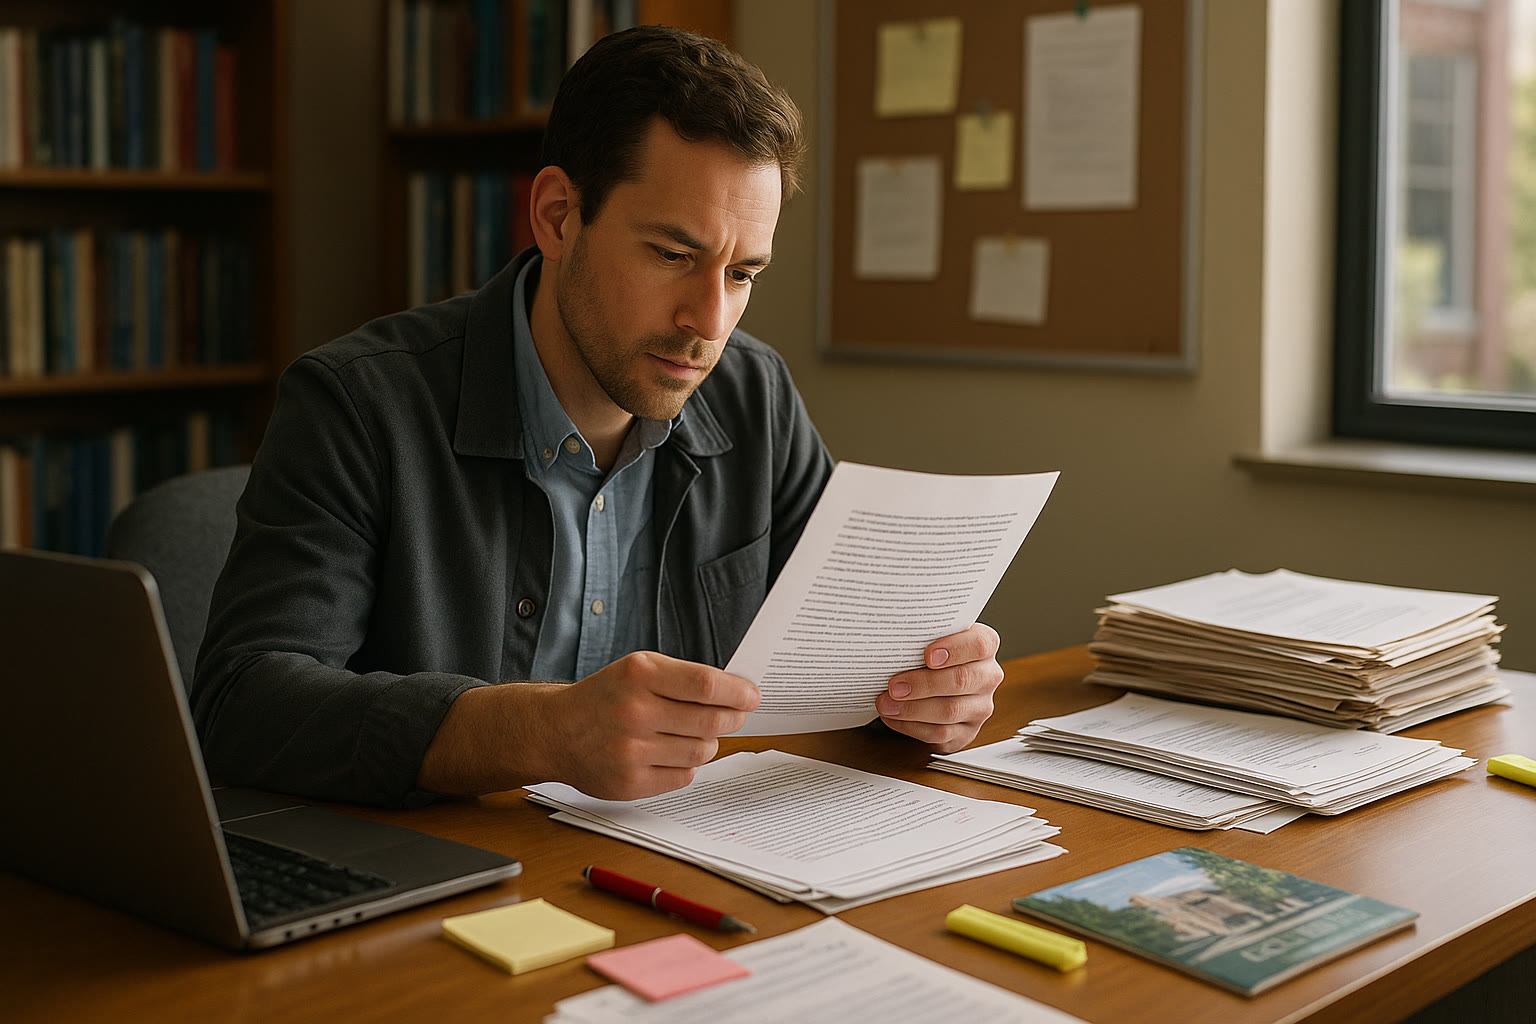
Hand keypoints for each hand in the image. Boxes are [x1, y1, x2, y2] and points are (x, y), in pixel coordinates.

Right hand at [417, 652, 757, 800]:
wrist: (554, 731)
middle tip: (736, 714)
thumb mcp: (638, 669)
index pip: (706, 685)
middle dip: (732, 717)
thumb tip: (740, 693)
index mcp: (638, 675)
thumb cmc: (606, 696)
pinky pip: (684, 776)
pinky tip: (668, 752)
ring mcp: (630, 752)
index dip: (738, 692)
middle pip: (711, 720)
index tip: (753, 696)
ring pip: (702, 751)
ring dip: (707, 741)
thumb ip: (684, 678)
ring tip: (692, 732)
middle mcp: (633, 712)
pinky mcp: (629, 784)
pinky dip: (686, 765)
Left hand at [875, 623, 1002, 752]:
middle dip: (924, 684)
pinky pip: (940, 732)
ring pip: (950, 710)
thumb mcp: (931, 640)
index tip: (928, 656)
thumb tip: (892, 640)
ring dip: (913, 708)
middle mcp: (987, 676)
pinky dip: (911, 726)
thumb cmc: (929, 656)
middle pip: (961, 680)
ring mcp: (980, 707)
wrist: (933, 686)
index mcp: (984, 646)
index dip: (955, 649)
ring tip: (886, 704)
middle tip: (894, 686)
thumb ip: (923, 637)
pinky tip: (893, 717)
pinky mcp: (967, 732)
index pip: (979, 644)